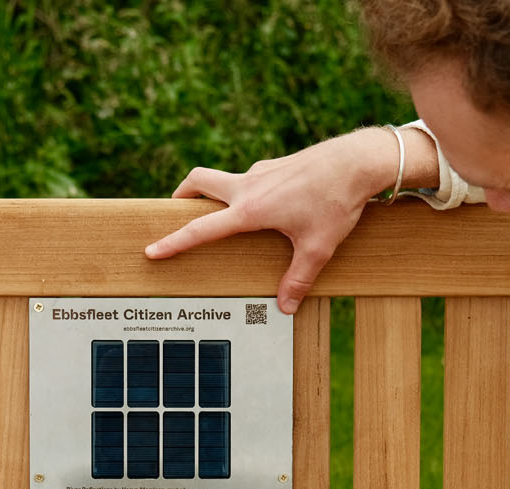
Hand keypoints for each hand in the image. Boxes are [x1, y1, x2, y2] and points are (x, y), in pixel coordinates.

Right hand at [145, 126, 434, 313]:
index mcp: (250, 209)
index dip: (173, 242)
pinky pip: (251, 178)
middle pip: (198, 182)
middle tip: (175, 213)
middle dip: (181, 197)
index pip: (201, 229)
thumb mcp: (318, 247)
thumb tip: (286, 306)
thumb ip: (298, 278)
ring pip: (225, 179)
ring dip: (217, 195)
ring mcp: (262, 172)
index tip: (151, 251)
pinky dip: (247, 192)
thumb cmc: (336, 202)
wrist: (359, 160)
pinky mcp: (277, 166)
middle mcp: (248, 186)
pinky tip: (271, 207)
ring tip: (226, 218)